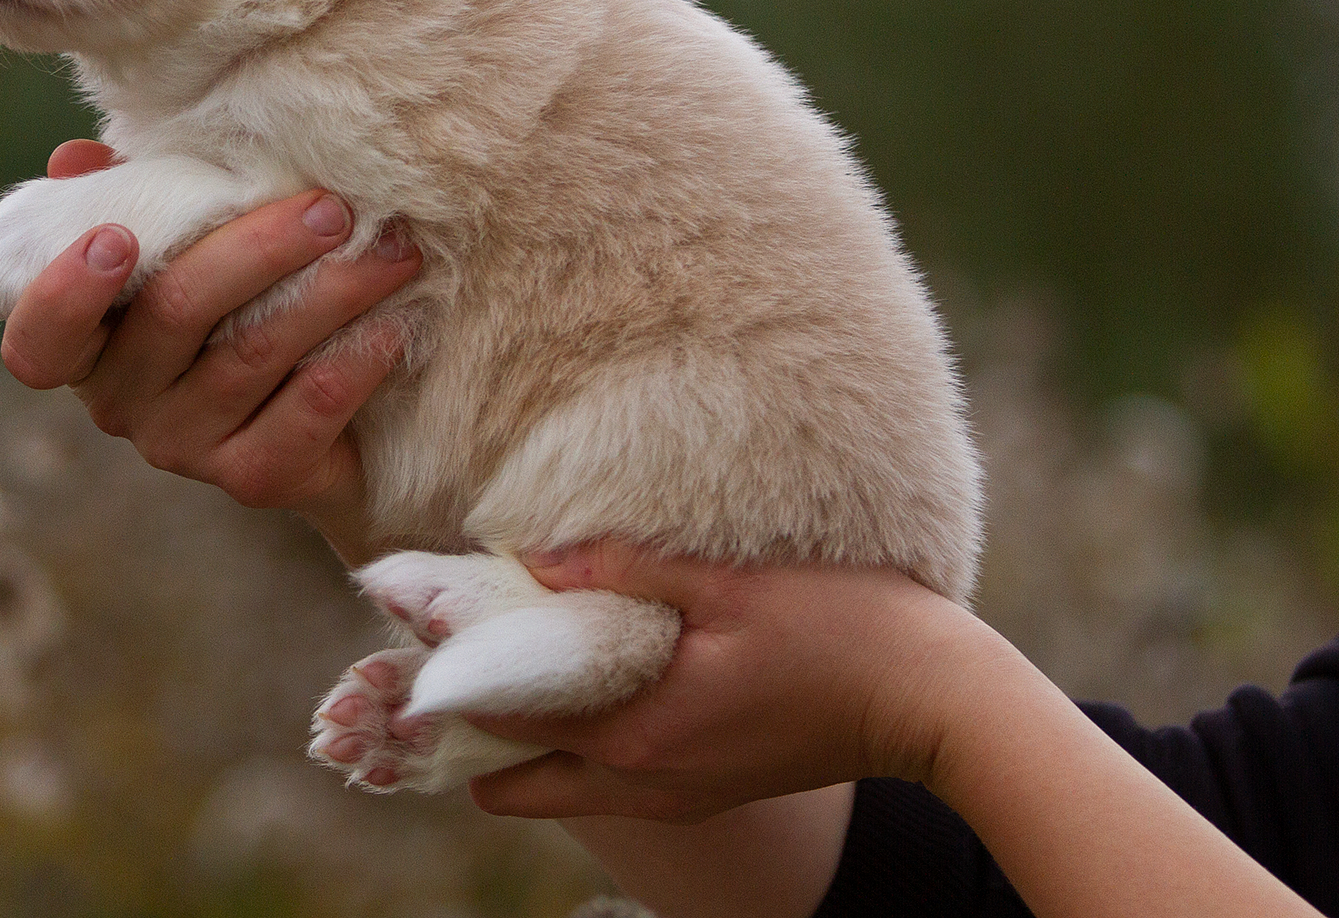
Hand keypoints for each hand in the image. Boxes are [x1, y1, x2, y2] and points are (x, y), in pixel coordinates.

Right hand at [0, 141, 421, 562]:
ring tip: (389, 249)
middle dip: (258, 248)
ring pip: (253, 354)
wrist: (315, 423)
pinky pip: (306, 415)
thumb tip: (77, 159)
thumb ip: (126, 198)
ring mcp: (183, 447)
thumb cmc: (229, 301)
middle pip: (176, 313)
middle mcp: (120, 404)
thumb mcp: (173, 245)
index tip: (116, 238)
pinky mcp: (253, 478)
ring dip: (330, 293)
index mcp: (85, 346)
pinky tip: (392, 323)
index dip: (66, 294)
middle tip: (330, 208)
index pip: (39, 343)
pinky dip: (353, 363)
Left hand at [466, 543, 986, 823]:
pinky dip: (565, 746)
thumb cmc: (841, 630)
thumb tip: (531, 554)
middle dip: (465, 721)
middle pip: (512, 769)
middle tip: (432, 661)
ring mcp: (674, 792)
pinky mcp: (703, 787)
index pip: (504, 713)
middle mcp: (644, 780)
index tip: (412, 622)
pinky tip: (566, 689)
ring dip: (513, 739)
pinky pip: (603, 778)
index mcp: (639, 733)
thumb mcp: (730, 582)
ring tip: (487, 674)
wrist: (934, 702)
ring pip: (555, 782)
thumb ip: (624, 564)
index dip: (451, 670)